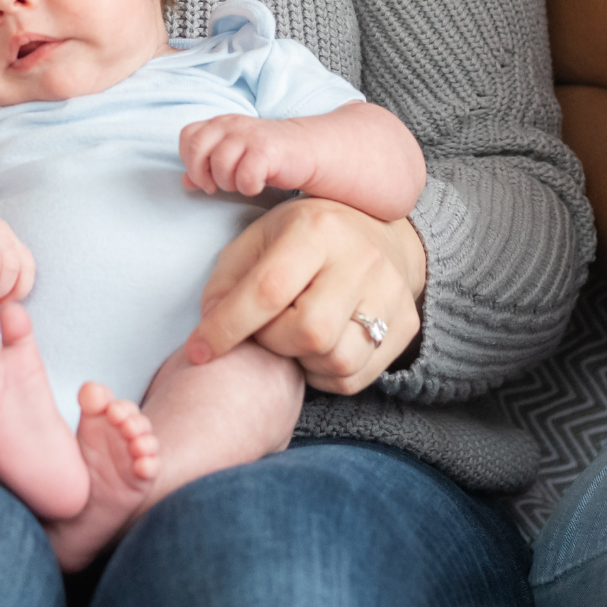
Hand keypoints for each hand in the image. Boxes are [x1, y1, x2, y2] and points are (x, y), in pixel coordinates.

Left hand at [180, 115, 307, 197]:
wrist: (306, 150)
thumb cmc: (266, 157)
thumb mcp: (232, 158)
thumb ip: (207, 167)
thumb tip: (185, 182)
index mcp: (219, 124)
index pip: (187, 136)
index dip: (190, 161)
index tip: (204, 177)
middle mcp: (231, 124)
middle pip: (196, 148)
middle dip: (202, 174)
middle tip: (218, 186)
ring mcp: (249, 135)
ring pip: (219, 164)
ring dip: (228, 182)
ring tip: (242, 183)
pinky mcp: (267, 150)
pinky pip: (245, 175)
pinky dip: (249, 187)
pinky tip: (258, 184)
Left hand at [183, 198, 424, 394]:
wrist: (380, 233)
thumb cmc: (306, 237)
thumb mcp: (261, 238)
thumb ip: (228, 279)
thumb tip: (209, 326)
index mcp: (317, 228)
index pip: (268, 289)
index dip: (227, 327)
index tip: (198, 351)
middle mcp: (361, 259)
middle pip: (308, 330)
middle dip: (272, 341)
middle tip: (264, 329)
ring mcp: (390, 292)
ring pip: (336, 359)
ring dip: (300, 360)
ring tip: (292, 336)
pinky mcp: (407, 323)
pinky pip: (355, 377)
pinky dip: (324, 375)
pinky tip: (317, 348)